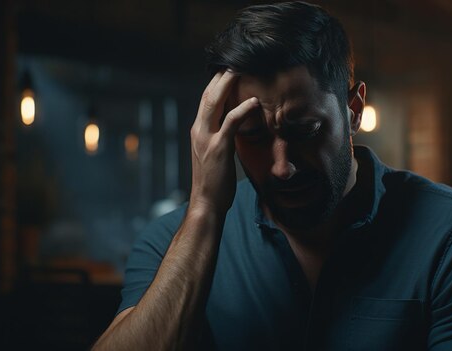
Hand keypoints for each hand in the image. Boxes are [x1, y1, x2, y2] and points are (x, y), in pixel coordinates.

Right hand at [189, 70, 258, 214]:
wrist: (205, 203)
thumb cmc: (213, 182)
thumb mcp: (213, 154)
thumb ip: (220, 138)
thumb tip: (232, 128)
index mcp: (198, 131)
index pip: (206, 100)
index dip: (216, 83)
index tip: (228, 71)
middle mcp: (198, 130)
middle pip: (208, 95)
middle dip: (221, 76)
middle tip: (235, 62)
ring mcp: (206, 138)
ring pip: (214, 102)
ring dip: (228, 84)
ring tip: (241, 70)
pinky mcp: (218, 148)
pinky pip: (230, 122)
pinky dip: (242, 110)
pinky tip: (253, 102)